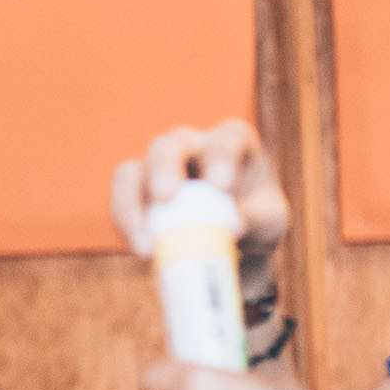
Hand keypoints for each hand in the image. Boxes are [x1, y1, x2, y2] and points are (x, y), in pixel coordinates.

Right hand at [112, 120, 290, 284]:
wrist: (232, 240)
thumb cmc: (255, 221)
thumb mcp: (269, 223)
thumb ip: (258, 219)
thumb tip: (235, 226)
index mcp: (231, 142)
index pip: (226, 139)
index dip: (221, 157)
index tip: (221, 186)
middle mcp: (190, 145)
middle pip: (169, 146)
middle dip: (165, 169)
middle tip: (166, 197)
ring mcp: (156, 166)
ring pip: (132, 171)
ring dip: (133, 205)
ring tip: (147, 245)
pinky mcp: (134, 190)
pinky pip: (121, 201)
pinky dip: (127, 225)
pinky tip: (143, 250)